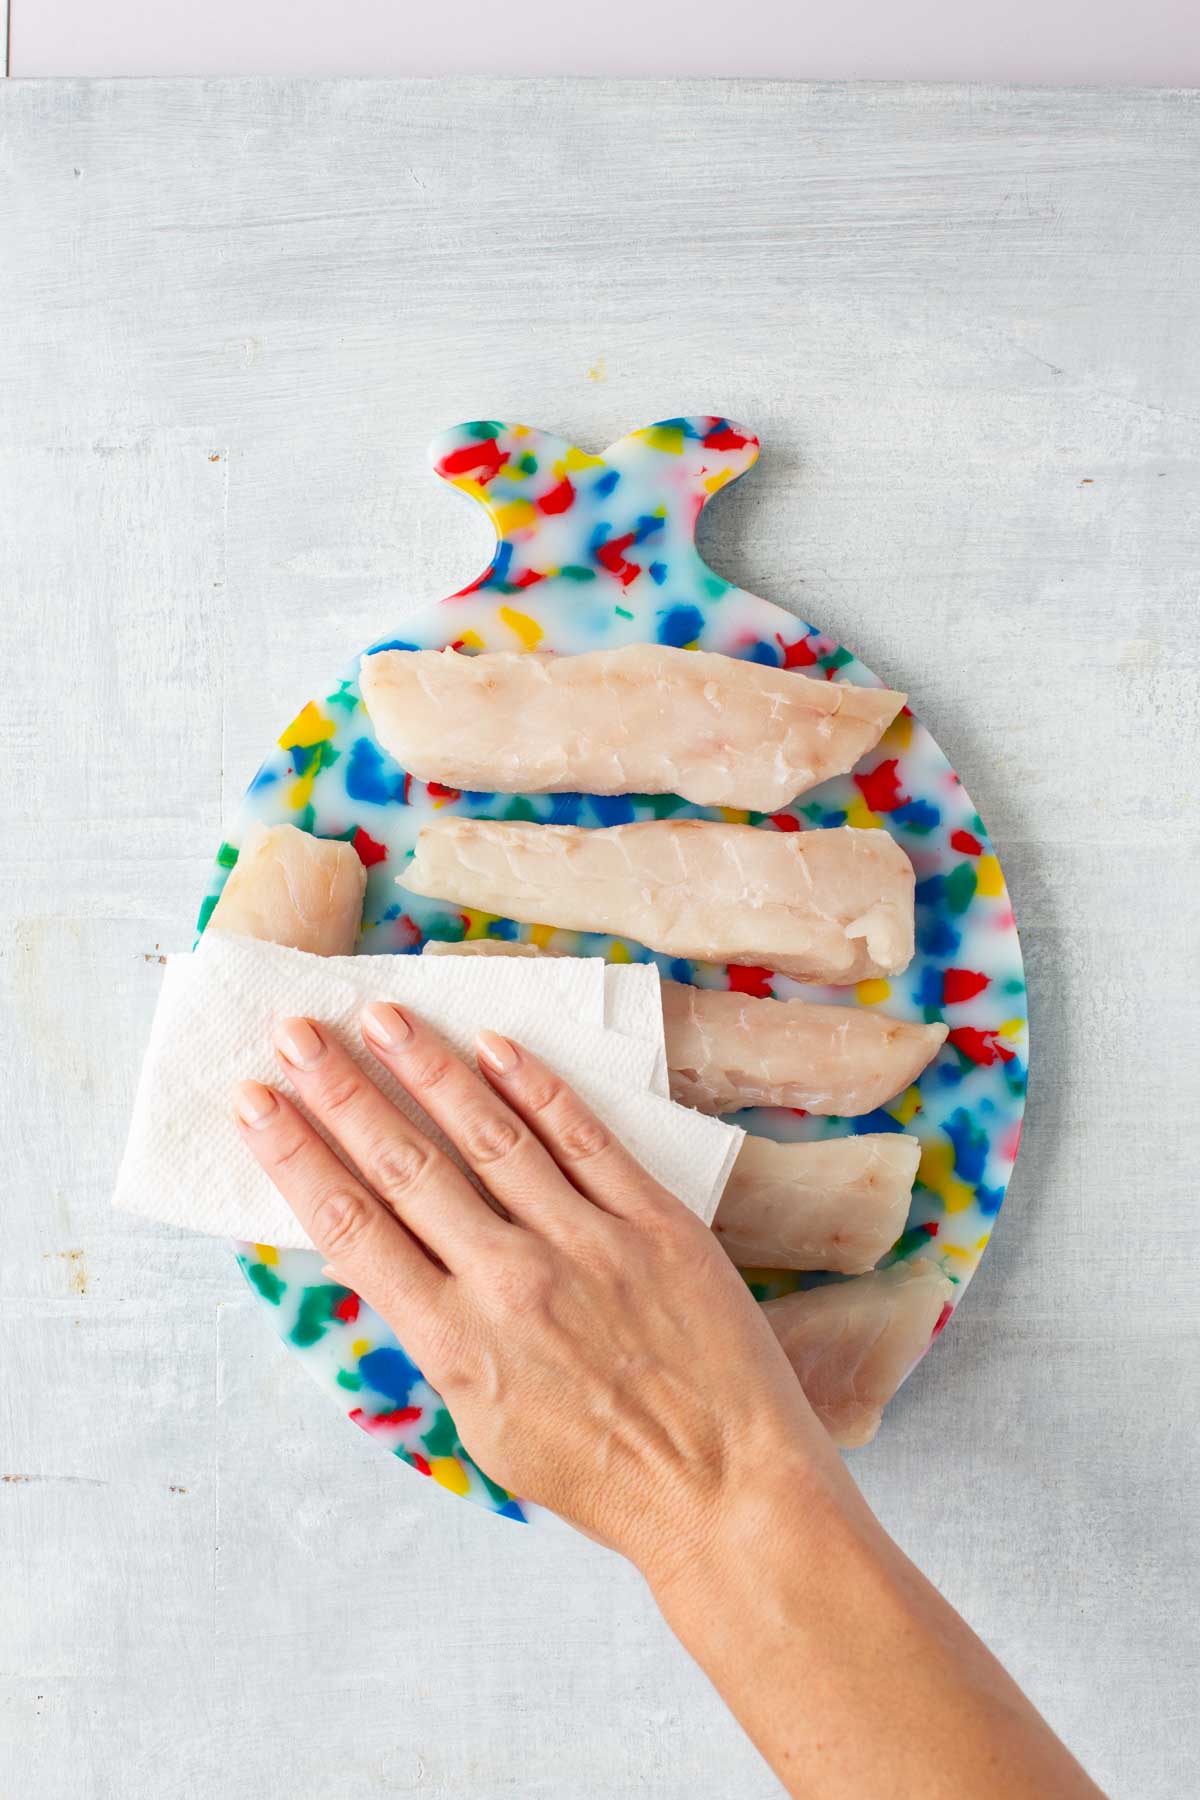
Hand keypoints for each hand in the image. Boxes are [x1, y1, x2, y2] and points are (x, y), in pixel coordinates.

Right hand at [233, 1004, 833, 1573]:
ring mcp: (586, 1243)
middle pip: (405, 1165)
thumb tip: (400, 1261)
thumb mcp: (487, 1426)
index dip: (295, 1158)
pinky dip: (535, 1087)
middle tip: (296, 1032)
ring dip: (428, 1068)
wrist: (728, 1491)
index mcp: (456, 1344)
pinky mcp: (654, 1222)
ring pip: (489, 1135)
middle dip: (341, 1091)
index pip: (351, 1228)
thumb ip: (443, 1338)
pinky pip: (584, 1137)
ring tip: (383, 1015)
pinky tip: (494, 1046)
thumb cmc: (605, 1476)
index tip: (256, 1104)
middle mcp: (511, 1282)